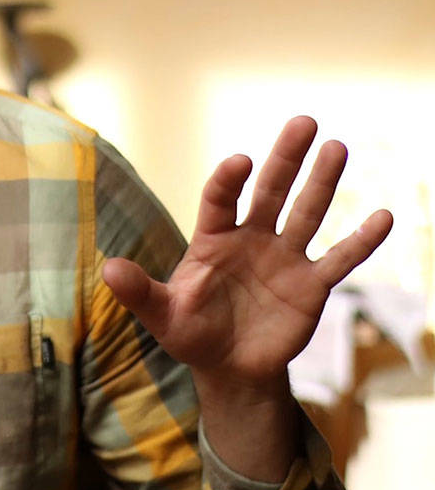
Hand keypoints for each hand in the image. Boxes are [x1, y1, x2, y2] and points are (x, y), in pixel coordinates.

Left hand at [102, 116, 393, 395]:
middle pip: (271, 191)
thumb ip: (138, 292)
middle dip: (286, 158)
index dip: (228, 180)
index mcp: (213, 239)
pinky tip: (383, 216)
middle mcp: (251, 238)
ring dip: (323, 183)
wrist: (229, 367)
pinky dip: (360, 241)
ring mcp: (284, 258)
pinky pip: (339, 259)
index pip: (220, 199)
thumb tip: (107, 269)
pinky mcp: (311, 284)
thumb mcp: (161, 315)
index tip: (240, 161)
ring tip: (338, 147)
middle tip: (304, 121)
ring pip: (308, 213)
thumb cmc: (190, 333)